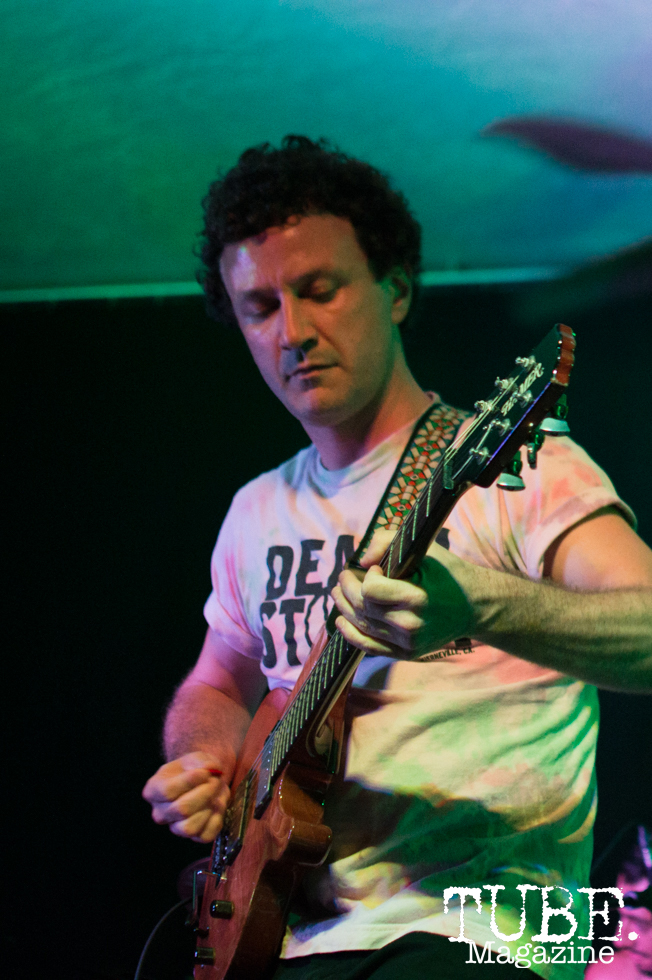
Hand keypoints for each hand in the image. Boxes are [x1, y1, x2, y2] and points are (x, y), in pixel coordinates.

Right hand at [142, 751, 229, 842]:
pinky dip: (217, 819)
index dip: (189, 782)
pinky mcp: (194, 837)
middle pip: (182, 810)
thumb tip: (211, 768)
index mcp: (153, 791)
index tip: (205, 772)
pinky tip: (218, 804)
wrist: (204, 781)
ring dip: (210, 807)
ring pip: (190, 827)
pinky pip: (206, 835)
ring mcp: (176, 827)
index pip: (167, 791)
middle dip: (205, 793)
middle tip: (216, 781)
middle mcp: (160, 813)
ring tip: (217, 793)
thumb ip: (202, 761)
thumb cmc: (194, 768)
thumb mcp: (196, 757)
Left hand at [331, 530, 475, 659]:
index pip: (369, 591)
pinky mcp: (406, 654)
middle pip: (362, 607)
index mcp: (416, 597)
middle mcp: (410, 625)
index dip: (366, 577)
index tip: (376, 569)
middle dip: (346, 588)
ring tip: (337, 593)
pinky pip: (369, 647)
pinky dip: (350, 634)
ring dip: (343, 608)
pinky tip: (340, 622)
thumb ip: (388, 541)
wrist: (474, 607)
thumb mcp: (425, 549)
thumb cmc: (448, 573)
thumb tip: (362, 560)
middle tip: (343, 576)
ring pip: (361, 626)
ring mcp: (407, 643)